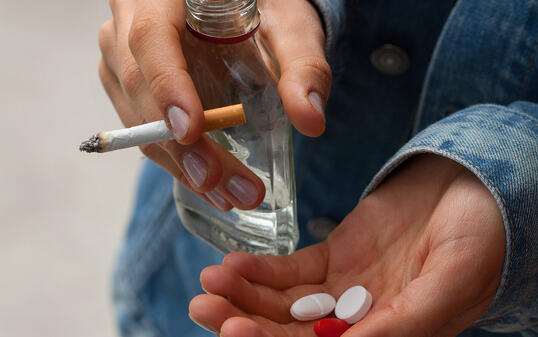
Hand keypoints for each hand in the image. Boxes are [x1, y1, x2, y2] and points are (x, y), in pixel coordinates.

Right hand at [98, 0, 330, 210]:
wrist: (239, 9)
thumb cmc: (267, 9)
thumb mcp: (291, 27)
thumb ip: (303, 65)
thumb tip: (311, 120)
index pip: (151, 37)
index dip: (167, 86)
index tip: (193, 132)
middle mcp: (131, 19)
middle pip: (141, 86)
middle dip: (181, 145)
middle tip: (222, 184)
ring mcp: (123, 53)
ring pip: (136, 116)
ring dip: (179, 163)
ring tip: (227, 195)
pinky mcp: (129, 82)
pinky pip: (141, 126)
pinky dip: (175, 159)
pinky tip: (209, 183)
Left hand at [189, 155, 504, 335]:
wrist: (474, 186)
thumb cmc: (481, 235)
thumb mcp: (450, 279)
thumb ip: (404, 319)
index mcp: (392, 334)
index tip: (236, 332)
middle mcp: (362, 321)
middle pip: (293, 334)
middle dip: (246, 322)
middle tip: (204, 307)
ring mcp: (345, 288)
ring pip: (285, 303)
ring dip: (245, 294)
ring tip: (208, 282)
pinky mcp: (336, 256)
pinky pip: (293, 268)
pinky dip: (262, 268)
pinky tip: (233, 264)